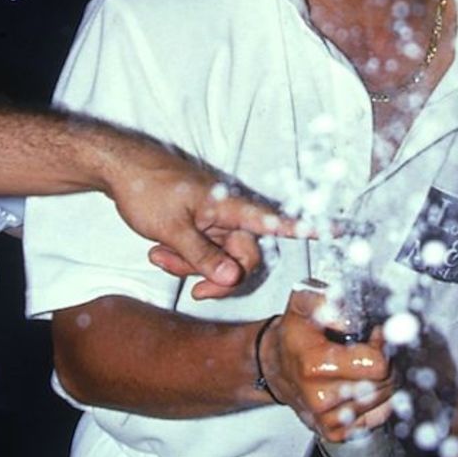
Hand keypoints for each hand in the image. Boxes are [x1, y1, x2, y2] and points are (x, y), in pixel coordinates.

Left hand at [101, 138, 296, 298]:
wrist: (119, 168)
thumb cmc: (147, 189)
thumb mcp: (171, 229)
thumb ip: (202, 256)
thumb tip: (232, 278)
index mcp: (230, 208)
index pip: (276, 222)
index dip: (307, 228)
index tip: (338, 230)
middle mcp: (229, 214)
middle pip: (244, 258)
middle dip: (217, 276)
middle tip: (191, 288)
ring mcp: (215, 221)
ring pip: (220, 259)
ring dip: (192, 267)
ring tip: (159, 256)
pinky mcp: (201, 225)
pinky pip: (204, 252)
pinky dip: (184, 258)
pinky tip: (159, 251)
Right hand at [258, 287, 395, 436]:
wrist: (275, 367)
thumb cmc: (294, 336)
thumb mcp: (303, 304)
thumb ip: (326, 301)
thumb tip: (349, 317)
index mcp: (313, 365)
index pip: (376, 364)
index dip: (382, 347)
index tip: (374, 336)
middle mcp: (318, 398)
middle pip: (383, 384)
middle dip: (385, 364)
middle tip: (370, 351)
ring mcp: (325, 419)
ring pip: (383, 402)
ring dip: (381, 383)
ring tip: (364, 368)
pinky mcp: (333, 433)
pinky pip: (376, 419)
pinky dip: (377, 402)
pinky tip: (361, 386)